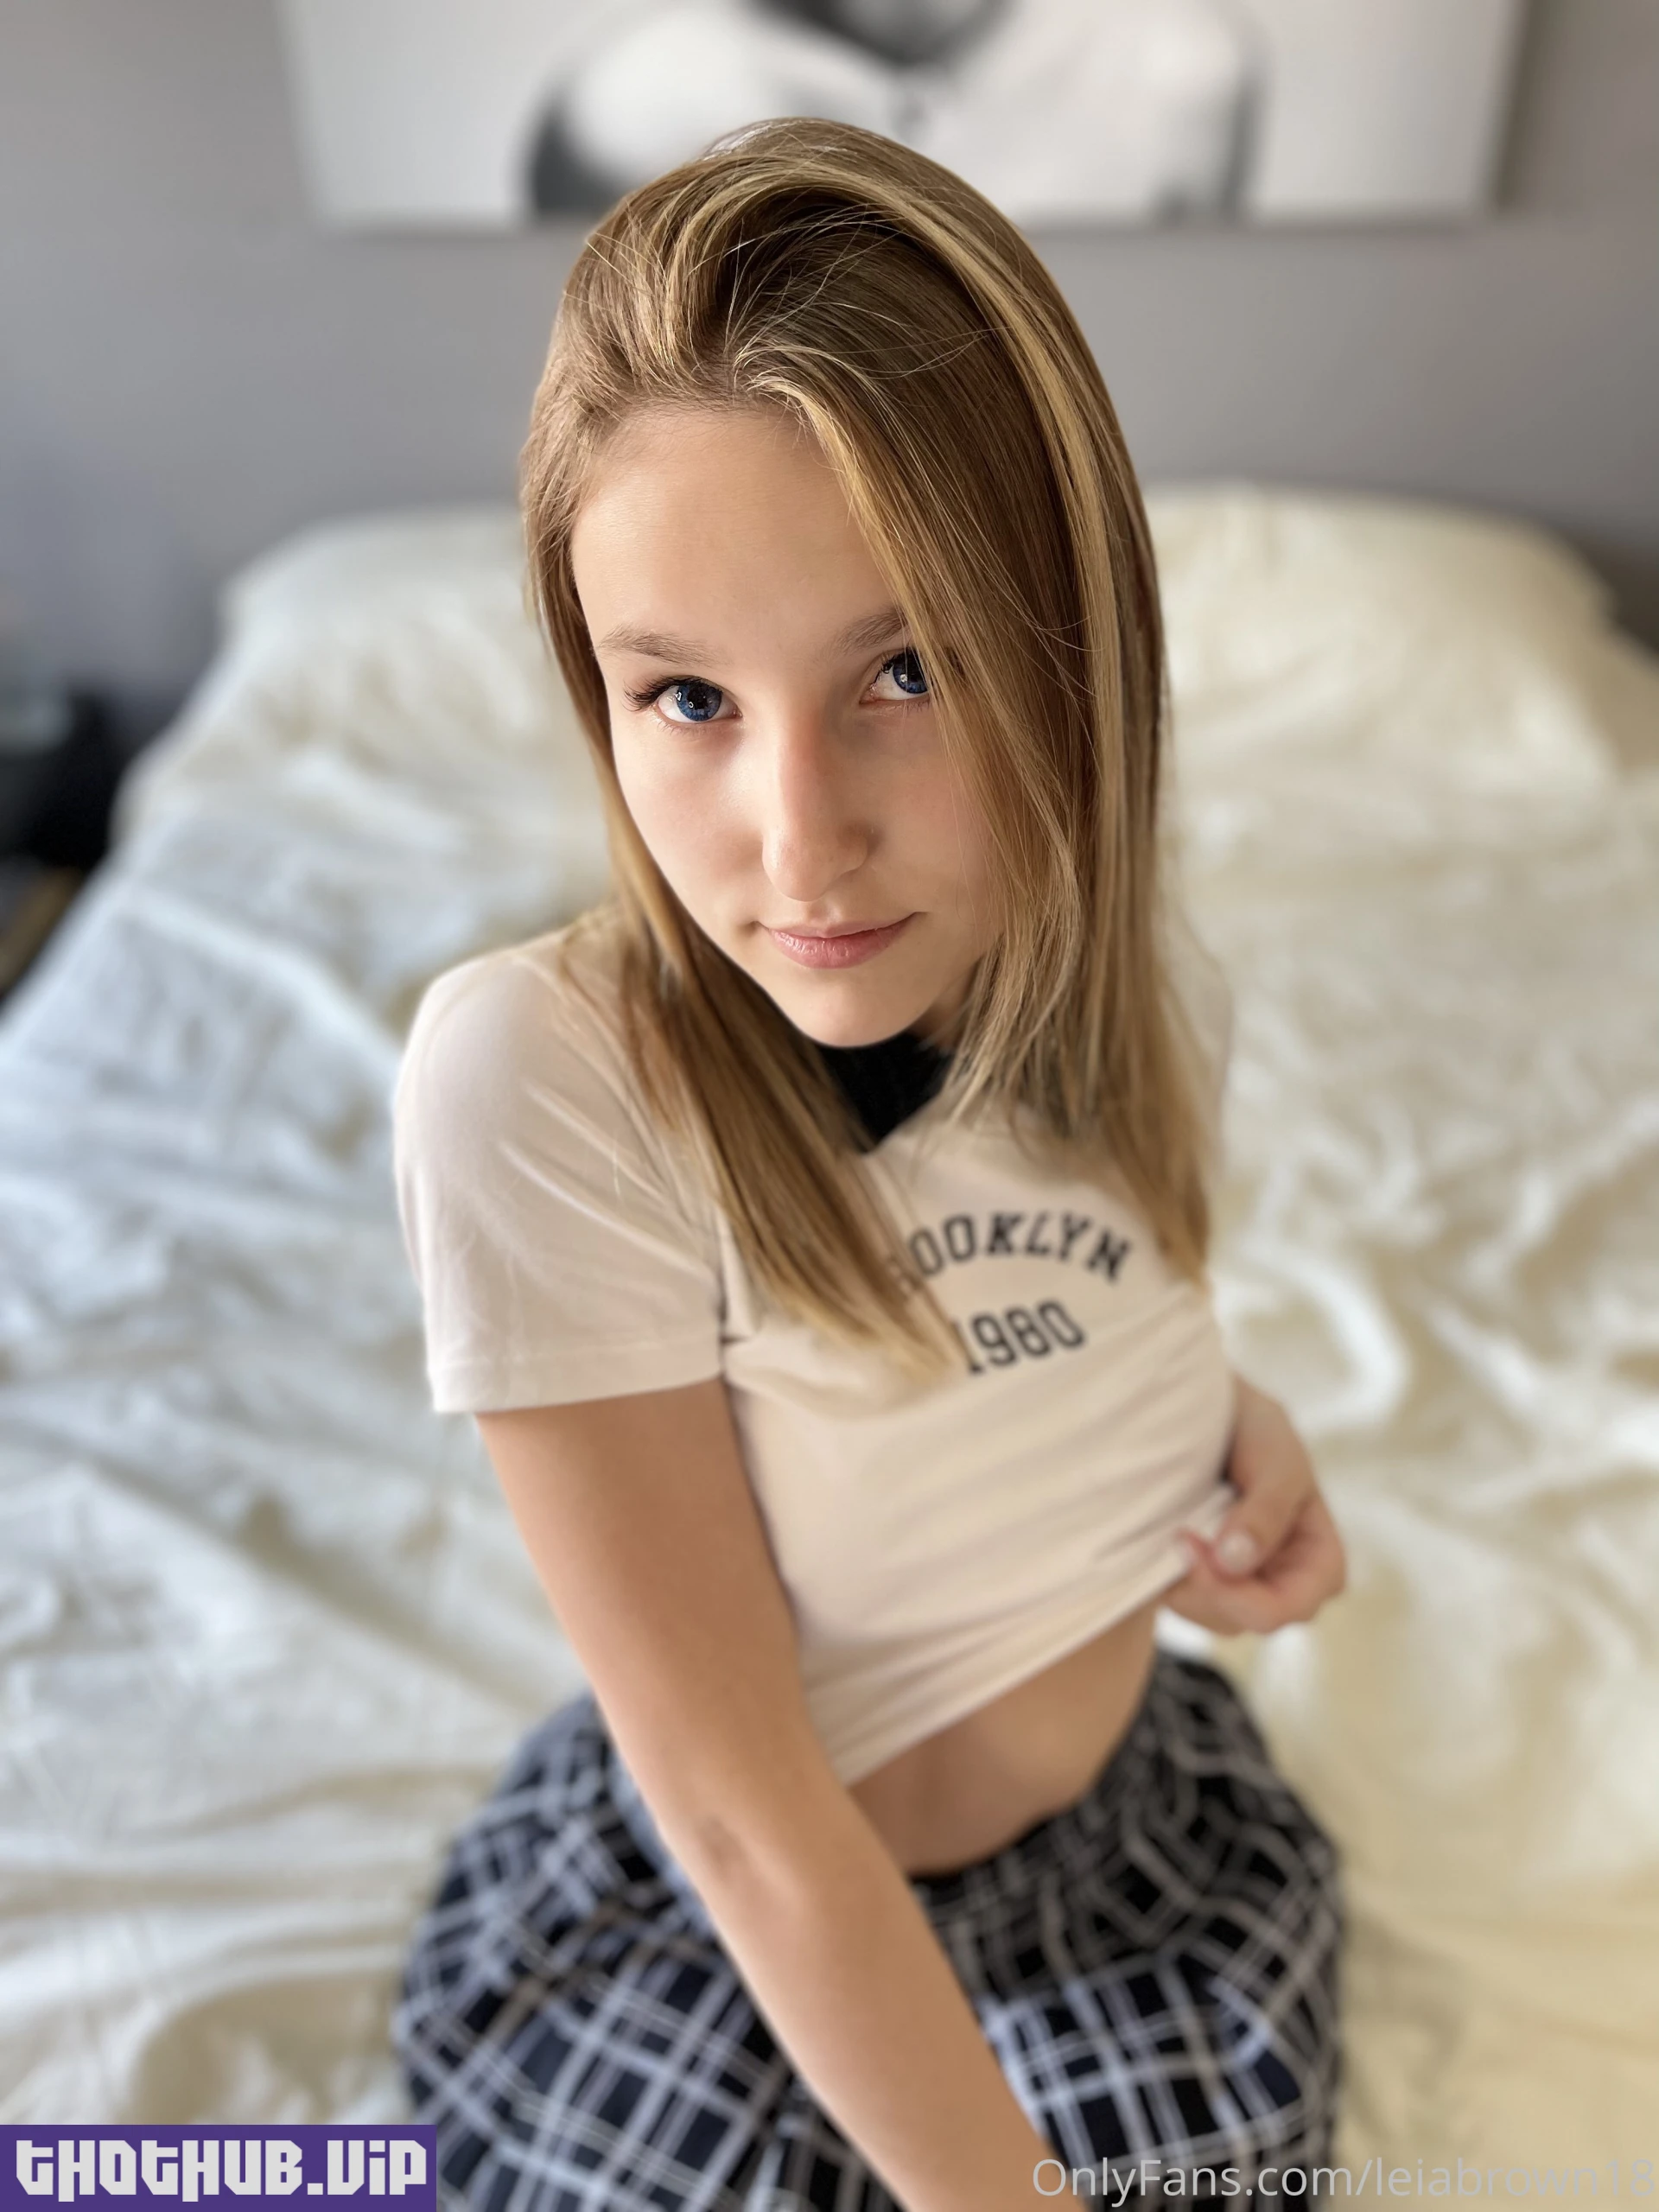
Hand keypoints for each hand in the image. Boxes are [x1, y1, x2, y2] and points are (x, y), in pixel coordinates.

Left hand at [1163, 1375, 1346, 1635]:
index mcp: (1321, 1564)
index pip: (1285, 1609)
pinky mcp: (1207, 1584)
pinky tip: (1164, 1535)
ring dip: (1179, 1579)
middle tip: (1175, 1533)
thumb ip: (1264, 1511)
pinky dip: (1166, 1575)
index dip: (1235, 1592)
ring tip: (1173, 1525)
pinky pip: (1181, 1600)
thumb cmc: (1260, 1433)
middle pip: (1241, 1618)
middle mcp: (1286, 1587)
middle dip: (1201, 1584)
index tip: (1190, 1542)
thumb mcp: (1277, 1460)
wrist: (1218, 1414)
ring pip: (1206, 1614)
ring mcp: (1246, 1589)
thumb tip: (1233, 1562)